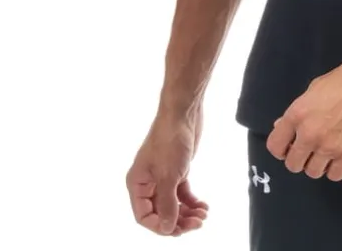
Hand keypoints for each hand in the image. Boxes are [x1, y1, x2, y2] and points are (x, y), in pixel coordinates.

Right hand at [126, 107, 209, 235]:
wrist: (184, 113)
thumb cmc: (170, 140)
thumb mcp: (168, 176)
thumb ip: (167, 204)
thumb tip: (167, 227)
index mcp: (137, 184)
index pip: (144, 216)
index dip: (159, 226)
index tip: (177, 230)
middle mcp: (148, 182)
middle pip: (160, 211)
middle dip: (178, 220)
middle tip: (196, 224)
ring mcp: (163, 176)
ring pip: (173, 203)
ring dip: (187, 212)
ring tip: (203, 216)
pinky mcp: (178, 169)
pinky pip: (182, 192)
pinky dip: (192, 201)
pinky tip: (203, 206)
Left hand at [268, 53, 341, 181]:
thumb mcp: (316, 87)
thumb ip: (299, 110)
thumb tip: (282, 126)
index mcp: (298, 113)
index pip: (275, 146)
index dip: (282, 148)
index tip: (290, 146)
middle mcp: (310, 134)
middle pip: (293, 164)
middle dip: (300, 157)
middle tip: (311, 149)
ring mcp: (330, 146)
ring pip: (313, 172)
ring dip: (318, 164)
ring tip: (328, 151)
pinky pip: (334, 175)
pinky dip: (336, 168)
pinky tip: (341, 156)